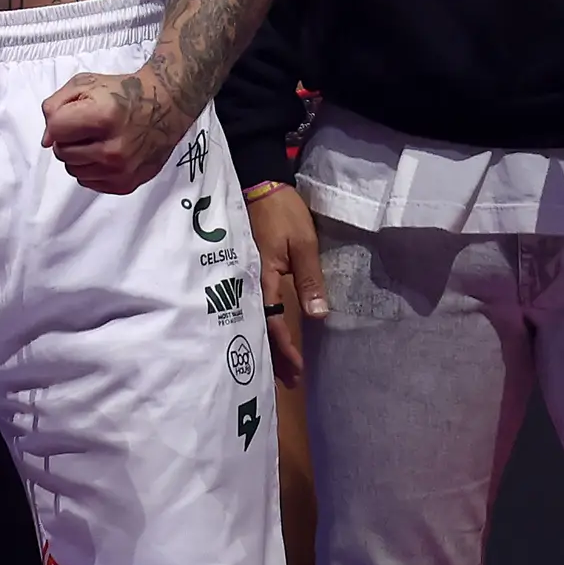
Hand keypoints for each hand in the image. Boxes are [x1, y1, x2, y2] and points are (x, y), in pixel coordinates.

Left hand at [40, 69, 186, 196]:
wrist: (166, 104)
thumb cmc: (124, 93)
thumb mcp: (85, 84)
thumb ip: (55, 107)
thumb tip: (47, 141)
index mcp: (103, 117)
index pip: (56, 130)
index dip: (59, 121)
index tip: (73, 115)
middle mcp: (113, 148)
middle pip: (63, 153)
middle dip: (68, 139)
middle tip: (87, 127)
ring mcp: (121, 170)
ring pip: (74, 171)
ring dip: (79, 156)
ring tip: (97, 140)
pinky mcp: (127, 183)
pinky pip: (91, 183)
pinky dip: (93, 169)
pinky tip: (106, 153)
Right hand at [249, 180, 326, 385]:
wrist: (259, 184)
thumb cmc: (283, 212)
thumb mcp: (304, 243)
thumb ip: (309, 279)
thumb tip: (318, 316)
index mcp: (262, 278)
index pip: (273, 322)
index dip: (285, 347)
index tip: (298, 369)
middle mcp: (249, 283)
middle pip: (260, 327)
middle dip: (274, 355)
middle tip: (288, 380)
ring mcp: (245, 277)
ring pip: (255, 318)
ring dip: (267, 342)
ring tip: (280, 366)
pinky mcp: (247, 270)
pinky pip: (254, 305)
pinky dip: (262, 324)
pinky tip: (268, 333)